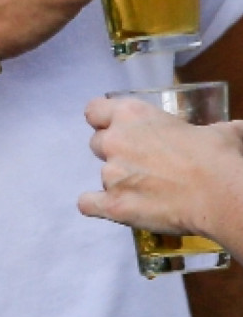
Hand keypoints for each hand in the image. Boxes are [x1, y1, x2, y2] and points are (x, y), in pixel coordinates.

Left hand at [78, 95, 242, 247]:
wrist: (220, 195)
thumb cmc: (219, 157)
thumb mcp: (219, 130)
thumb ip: (215, 128)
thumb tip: (237, 129)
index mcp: (133, 114)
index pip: (94, 110)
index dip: (103, 120)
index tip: (116, 129)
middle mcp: (115, 140)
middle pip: (97, 143)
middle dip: (114, 153)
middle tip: (140, 163)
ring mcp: (111, 174)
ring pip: (101, 175)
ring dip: (118, 181)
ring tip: (146, 191)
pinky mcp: (113, 205)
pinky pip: (88, 204)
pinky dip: (97, 205)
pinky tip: (113, 206)